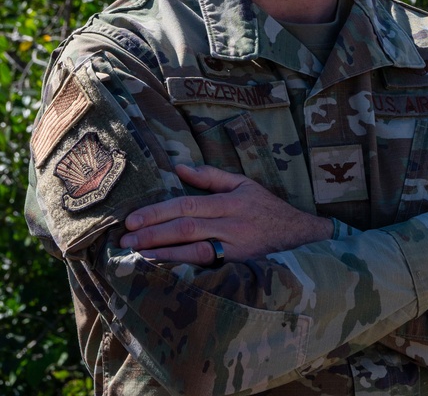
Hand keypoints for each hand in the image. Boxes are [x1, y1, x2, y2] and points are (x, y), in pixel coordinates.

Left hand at [120, 164, 331, 265]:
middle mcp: (232, 222)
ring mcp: (235, 245)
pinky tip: (162, 264)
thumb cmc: (266, 207)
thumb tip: (178, 168)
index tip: (133, 218)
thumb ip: (211, 176)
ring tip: (135, 252)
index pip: (189, 204)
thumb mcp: (243, 184)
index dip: (159, 211)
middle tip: (125, 238)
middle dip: (153, 232)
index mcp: (231, 200)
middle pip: (187, 226)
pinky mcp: (238, 262)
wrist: (297, 233)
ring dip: (162, 250)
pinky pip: (206, 264)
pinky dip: (182, 263)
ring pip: (194, 248)